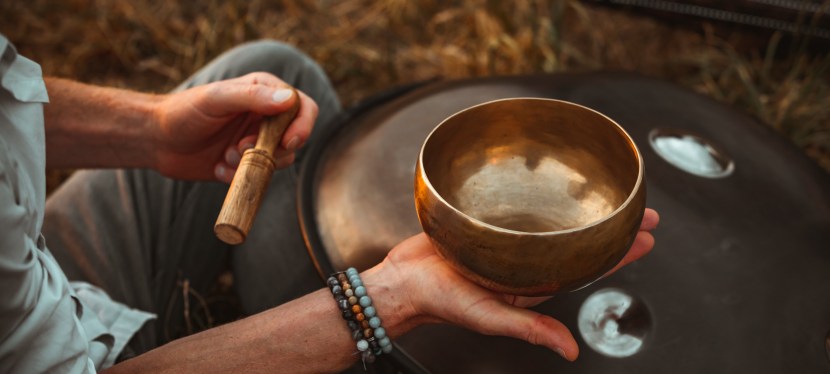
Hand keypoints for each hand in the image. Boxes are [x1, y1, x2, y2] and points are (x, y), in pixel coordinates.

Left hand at [150, 73, 318, 181]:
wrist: (156, 140)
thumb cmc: (183, 112)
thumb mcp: (216, 99)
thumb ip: (252, 97)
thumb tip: (289, 100)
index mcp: (264, 92)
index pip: (303, 107)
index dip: (302, 126)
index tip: (287, 142)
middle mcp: (266, 116)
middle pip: (296, 137)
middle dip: (272, 149)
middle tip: (243, 148)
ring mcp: (258, 140)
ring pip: (281, 160)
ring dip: (254, 163)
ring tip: (226, 156)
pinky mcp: (247, 163)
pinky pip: (260, 176)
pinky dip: (240, 176)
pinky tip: (218, 167)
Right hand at [377, 208, 658, 360]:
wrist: (403, 279)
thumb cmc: (441, 303)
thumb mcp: (490, 318)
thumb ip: (530, 329)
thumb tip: (569, 351)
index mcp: (532, 283)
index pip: (586, 266)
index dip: (619, 253)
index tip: (645, 237)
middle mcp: (525, 260)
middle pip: (579, 240)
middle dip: (612, 226)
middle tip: (642, 210)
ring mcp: (507, 240)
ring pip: (553, 220)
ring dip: (582, 208)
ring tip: (610, 194)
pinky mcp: (487, 222)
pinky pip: (519, 206)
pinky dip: (540, 196)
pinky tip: (551, 184)